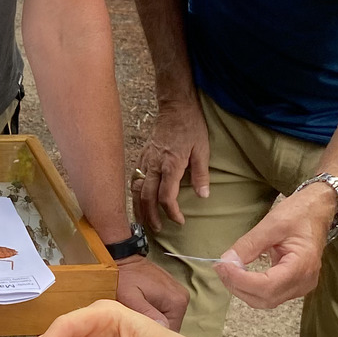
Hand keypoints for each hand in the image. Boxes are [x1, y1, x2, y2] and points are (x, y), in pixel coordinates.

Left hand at [113, 254, 188, 329]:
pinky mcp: (172, 292)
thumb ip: (146, 313)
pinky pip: (166, 310)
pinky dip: (155, 312)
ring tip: (138, 315)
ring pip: (168, 319)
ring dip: (153, 321)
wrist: (123, 258)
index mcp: (177, 301)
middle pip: (171, 327)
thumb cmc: (123, 277)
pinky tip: (142, 309)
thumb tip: (163, 328)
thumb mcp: (130, 297)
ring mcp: (179, 294)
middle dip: (153, 328)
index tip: (138, 331)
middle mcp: (183, 298)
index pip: (170, 332)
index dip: (152, 336)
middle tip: (136, 323)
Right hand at [132, 98, 209, 231]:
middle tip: (158, 229)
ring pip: (136, 190)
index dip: (172, 212)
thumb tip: (203, 195)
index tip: (180, 221)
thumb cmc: (191, 127)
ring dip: (139, 208)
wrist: (175, 107)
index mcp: (170, 165)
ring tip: (143, 221)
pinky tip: (138, 200)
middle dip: (151, 216)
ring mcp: (146, 160)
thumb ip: (201, 174)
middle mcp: (154, 165)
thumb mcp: (202, 149)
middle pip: (147, 198)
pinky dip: (135, 193)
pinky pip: (135, 178)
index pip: (166, 197)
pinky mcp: (143, 156)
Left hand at [212, 184, 335, 308]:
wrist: (318, 211)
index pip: (266, 286)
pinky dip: (252, 288)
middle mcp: (304, 282)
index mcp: (302, 266)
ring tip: (227, 270)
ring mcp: (301, 287)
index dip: (240, 280)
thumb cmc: (299, 213)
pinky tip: (241, 275)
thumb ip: (248, 245)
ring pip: (266, 300)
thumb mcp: (271, 224)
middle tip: (220, 267)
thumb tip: (226, 261)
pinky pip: (270, 295)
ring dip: (243, 289)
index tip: (222, 265)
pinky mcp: (294, 285)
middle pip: (265, 298)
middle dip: (238, 286)